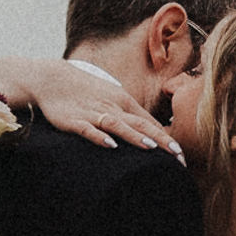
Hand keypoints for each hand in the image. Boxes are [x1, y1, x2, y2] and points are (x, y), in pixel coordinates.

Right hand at [0, 56, 178, 155]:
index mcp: (123, 101)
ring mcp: (93, 113)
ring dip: (134, 136)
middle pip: (140, 124)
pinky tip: (110, 145)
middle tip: (177, 156)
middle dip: (160, 141)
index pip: (150, 122)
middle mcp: (112, 106)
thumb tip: (153, 133)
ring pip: (118, 125)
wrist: (53, 79)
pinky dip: (100, 137)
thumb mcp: (112, 99)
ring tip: (151, 147)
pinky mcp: (74, 120)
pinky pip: (89, 129)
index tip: (182, 156)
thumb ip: (131, 116)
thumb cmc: (87, 91)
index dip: (167, 139)